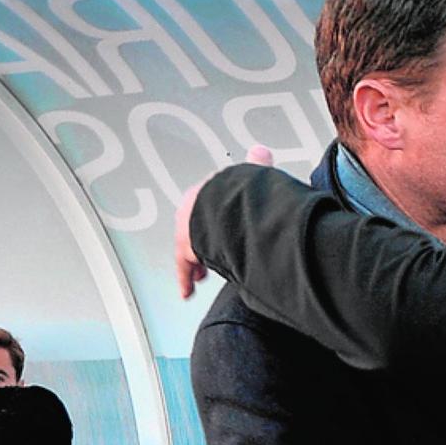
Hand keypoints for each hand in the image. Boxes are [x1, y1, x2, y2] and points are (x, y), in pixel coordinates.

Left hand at [176, 145, 275, 298]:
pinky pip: (184, 270)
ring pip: (189, 249)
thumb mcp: (252, 175)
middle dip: (202, 242)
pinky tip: (189, 291)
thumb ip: (257, 165)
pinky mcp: (185, 252)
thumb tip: (261, 152)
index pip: (205, 203)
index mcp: (205, 190)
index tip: (218, 226)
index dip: (214, 217)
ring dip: (197, 262)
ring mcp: (186, 230)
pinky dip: (187, 282)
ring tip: (204, 275)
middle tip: (210, 255)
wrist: (228, 210)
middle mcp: (191, 209)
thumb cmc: (242, 194)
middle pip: (194, 229)